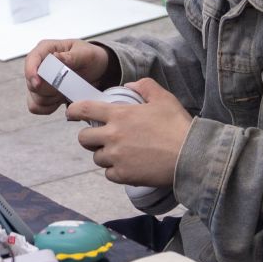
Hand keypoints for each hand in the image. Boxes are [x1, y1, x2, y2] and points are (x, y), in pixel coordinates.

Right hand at [23, 38, 114, 114]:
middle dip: (49, 89)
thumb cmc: (90, 58)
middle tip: (66, 87)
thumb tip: (56, 57)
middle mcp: (39, 65)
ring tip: (67, 92)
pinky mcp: (42, 95)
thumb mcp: (86, 54)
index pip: (31, 60)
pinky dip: (48, 107)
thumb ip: (71, 56)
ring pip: (34, 97)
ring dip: (51, 99)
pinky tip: (60, 102)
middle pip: (31, 83)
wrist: (97, 71)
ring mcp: (39, 81)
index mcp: (46, 49)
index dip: (31, 72)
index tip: (38, 84)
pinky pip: (36, 106)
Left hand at [70, 79, 192, 186]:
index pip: (84, 109)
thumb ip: (144, 86)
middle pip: (83, 138)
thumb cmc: (178, 127)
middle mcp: (113, 136)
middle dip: (89, 137)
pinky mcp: (124, 175)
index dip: (73, 111)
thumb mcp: (163, 98)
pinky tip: (127, 166)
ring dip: (104, 154)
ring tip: (120, 153)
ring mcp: (117, 157)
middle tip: (99, 137)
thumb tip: (131, 86)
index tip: (71, 114)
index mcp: (119, 115)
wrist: (191, 156)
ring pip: (96, 157)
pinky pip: (109, 174)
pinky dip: (115, 171)